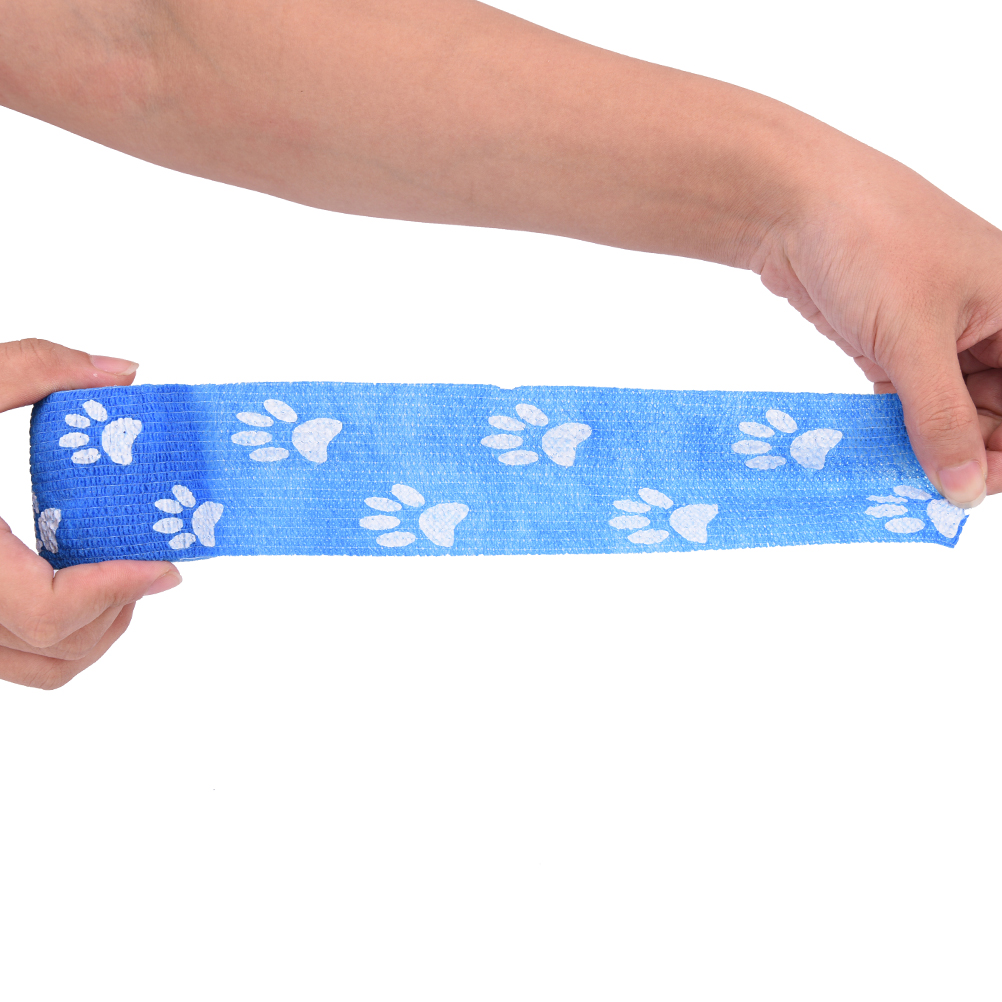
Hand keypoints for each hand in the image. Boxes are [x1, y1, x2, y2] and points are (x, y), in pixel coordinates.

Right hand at [0, 340, 180, 688]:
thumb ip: (33, 369)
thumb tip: (122, 371)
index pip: (47, 611)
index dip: (116, 591)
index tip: (163, 565)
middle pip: (57, 648)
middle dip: (118, 609)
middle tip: (152, 566)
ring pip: (41, 667)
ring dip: (96, 631)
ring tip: (123, 580)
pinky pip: (15, 659)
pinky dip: (60, 636)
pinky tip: (75, 585)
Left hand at [756, 143, 1001, 507]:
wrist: (791, 204)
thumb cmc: (870, 242)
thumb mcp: (913, 338)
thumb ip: (941, 418)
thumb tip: (964, 488)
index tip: (971, 487)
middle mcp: (990, 324)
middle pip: (998, 410)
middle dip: (967, 452)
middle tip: (925, 490)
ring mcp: (940, 336)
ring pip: (951, 412)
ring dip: (926, 446)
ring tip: (895, 476)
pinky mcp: (893, 345)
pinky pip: (908, 402)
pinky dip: (895, 427)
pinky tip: (876, 451)